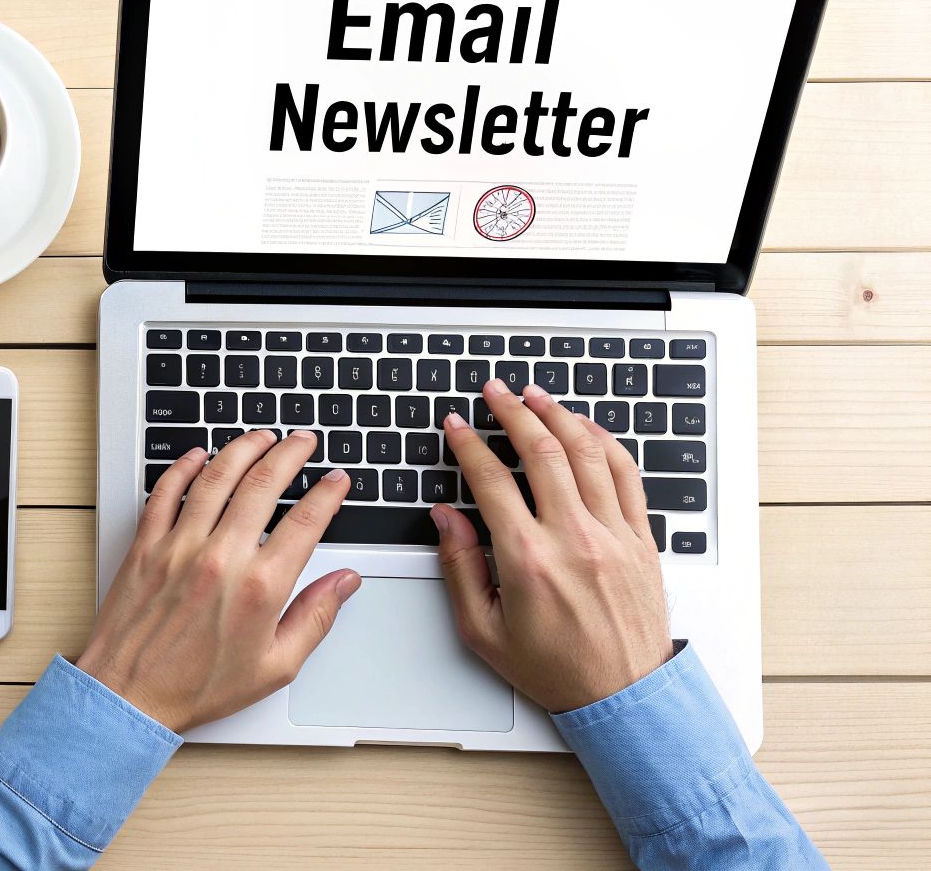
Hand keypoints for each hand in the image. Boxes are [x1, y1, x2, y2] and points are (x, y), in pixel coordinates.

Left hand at [77, 429, 361, 731]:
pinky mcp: (146, 546)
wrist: (129, 696)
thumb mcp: (275, 667)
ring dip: (243, 449)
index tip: (337, 481)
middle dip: (289, 454)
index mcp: (259, 588)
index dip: (327, 495)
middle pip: (263, 485)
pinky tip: (199, 456)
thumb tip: (344, 582)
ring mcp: (179, 547)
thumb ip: (315, 618)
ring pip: (216, 478)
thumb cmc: (198, 687)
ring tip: (261, 436)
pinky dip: (184, 467)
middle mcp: (220, 558)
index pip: (305, 523)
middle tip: (302, 441)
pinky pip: (166, 492)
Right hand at [434, 380, 672, 712]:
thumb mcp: (483, 630)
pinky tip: (587, 427)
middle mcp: (574, 538)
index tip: (457, 425)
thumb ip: (460, 567)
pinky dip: (605, 442)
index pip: (491, 480)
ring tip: (536, 396)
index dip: (469, 444)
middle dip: (512, 412)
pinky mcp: (641, 539)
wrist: (623, 696)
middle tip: (494, 392)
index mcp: (528, 560)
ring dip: (558, 415)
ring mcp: (614, 535)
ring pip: (587, 452)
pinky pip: (626, 475)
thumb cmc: (554, 668)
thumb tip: (447, 518)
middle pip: (542, 451)